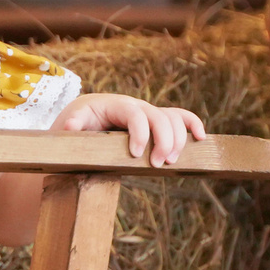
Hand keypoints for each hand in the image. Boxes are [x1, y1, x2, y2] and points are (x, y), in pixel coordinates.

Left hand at [53, 93, 207, 166]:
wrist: (81, 123)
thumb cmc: (75, 126)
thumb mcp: (67, 126)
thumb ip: (71, 126)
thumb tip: (70, 127)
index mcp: (115, 104)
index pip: (135, 114)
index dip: (139, 133)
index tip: (135, 155)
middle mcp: (135, 106)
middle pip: (159, 116)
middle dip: (163, 140)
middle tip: (157, 164)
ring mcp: (148, 113)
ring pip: (172, 118)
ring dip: (178, 139)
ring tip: (171, 161)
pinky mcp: (156, 122)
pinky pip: (179, 118)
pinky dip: (192, 125)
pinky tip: (201, 138)